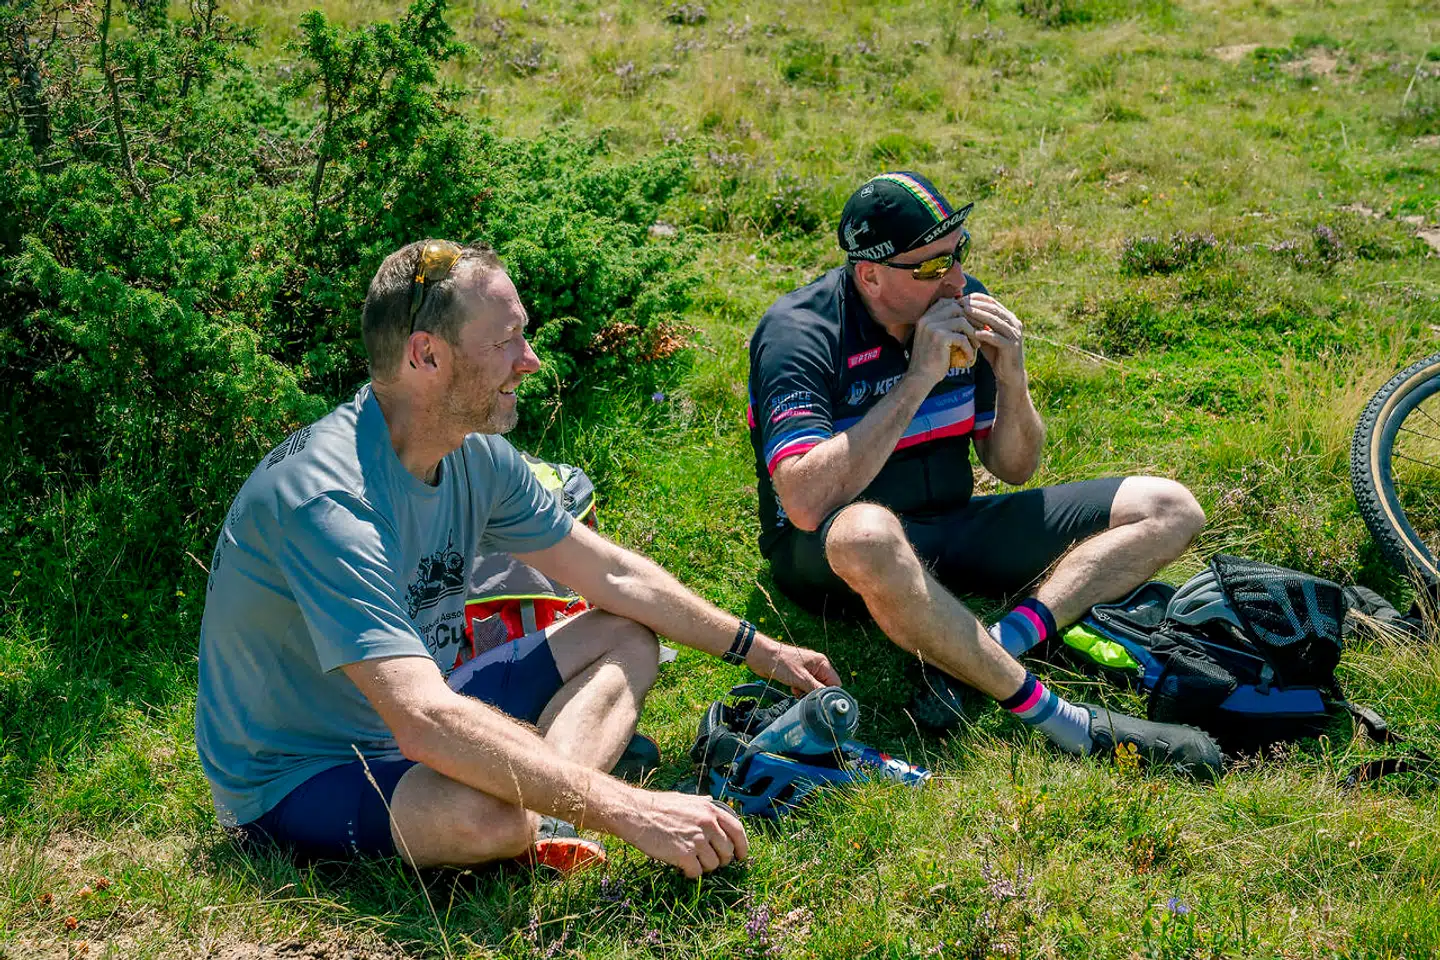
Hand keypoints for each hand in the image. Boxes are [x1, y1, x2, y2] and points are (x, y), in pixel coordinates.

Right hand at [614, 789, 748, 877]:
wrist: (636, 814)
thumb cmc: (657, 806)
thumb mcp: (685, 799)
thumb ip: (702, 803)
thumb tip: (711, 800)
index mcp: (710, 810)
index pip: (738, 830)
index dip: (743, 846)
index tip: (741, 857)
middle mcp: (708, 824)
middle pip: (727, 852)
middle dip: (721, 860)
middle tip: (709, 862)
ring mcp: (697, 840)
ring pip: (713, 864)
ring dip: (704, 867)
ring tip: (692, 862)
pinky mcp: (684, 855)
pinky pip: (697, 873)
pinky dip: (691, 874)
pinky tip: (682, 868)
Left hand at [746, 634, 842, 693]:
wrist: (762, 656)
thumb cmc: (781, 663)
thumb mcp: (801, 678)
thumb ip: (816, 689)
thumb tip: (827, 699)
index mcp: (821, 663)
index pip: (835, 682)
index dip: (829, 693)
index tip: (821, 701)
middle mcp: (816, 666)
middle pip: (824, 686)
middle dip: (816, 693)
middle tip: (806, 696)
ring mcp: (807, 670)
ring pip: (813, 688)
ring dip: (806, 693)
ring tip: (798, 691)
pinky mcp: (798, 674)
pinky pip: (804, 686)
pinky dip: (799, 690)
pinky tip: (793, 689)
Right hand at [907, 299, 976, 385]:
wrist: (919, 378)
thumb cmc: (931, 360)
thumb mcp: (935, 338)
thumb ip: (944, 324)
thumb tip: (965, 313)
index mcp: (925, 316)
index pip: (948, 302)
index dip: (963, 310)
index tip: (973, 322)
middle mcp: (927, 319)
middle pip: (957, 308)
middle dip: (971, 319)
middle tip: (981, 331)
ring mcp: (932, 327)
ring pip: (962, 321)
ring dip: (973, 333)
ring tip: (976, 345)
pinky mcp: (939, 338)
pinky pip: (962, 338)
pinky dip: (969, 348)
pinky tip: (969, 357)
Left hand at [961, 293, 1025, 383]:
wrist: (1008, 375)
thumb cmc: (995, 354)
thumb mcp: (986, 336)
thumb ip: (979, 324)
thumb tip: (961, 311)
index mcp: (1009, 318)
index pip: (993, 303)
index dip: (978, 299)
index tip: (962, 298)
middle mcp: (1014, 324)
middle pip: (994, 309)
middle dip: (977, 304)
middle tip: (962, 302)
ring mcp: (1014, 335)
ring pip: (996, 321)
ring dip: (980, 315)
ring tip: (966, 311)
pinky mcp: (1011, 346)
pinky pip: (997, 338)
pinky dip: (986, 334)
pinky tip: (974, 332)